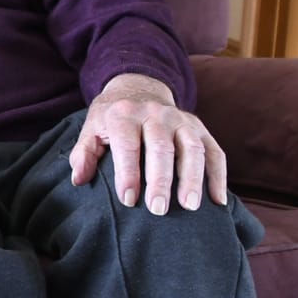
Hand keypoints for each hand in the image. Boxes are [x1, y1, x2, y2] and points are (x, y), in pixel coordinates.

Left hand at [70, 72, 227, 213]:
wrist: (138, 88)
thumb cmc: (112, 118)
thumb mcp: (91, 129)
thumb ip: (84, 154)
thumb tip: (79, 180)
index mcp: (125, 115)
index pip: (128, 145)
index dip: (128, 173)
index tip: (128, 200)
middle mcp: (156, 115)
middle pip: (162, 148)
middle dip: (160, 180)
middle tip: (158, 209)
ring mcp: (182, 120)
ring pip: (192, 149)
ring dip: (193, 179)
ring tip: (190, 206)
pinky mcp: (200, 128)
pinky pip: (214, 151)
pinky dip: (218, 176)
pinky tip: (218, 200)